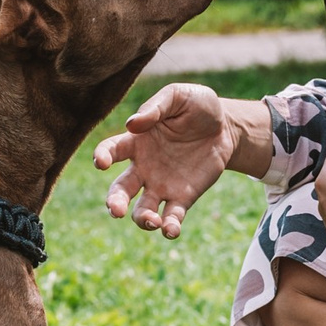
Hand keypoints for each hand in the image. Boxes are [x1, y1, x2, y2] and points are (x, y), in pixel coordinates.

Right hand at [93, 83, 233, 238]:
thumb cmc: (197, 106)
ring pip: (142, 209)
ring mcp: (162, 185)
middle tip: (116, 210)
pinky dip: (169, 227)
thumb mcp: (178, 96)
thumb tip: (132, 124)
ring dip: (142, 219)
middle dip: (115, 202)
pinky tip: (171, 230)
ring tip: (153, 221)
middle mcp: (143, 167)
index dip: (101, 156)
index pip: (111, 151)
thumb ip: (156, 107)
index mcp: (136, 141)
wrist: (226, 126)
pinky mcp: (183, 197)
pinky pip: (172, 216)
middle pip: (120, 190)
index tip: (100, 162)